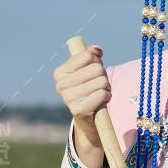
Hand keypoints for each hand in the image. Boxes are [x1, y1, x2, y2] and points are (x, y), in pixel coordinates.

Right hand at [53, 43, 110, 160]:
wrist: (88, 118)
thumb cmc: (89, 89)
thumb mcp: (88, 70)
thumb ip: (92, 56)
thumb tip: (96, 49)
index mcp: (60, 72)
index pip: (87, 55)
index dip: (96, 61)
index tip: (94, 69)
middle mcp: (60, 85)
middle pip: (96, 69)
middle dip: (103, 75)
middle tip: (100, 83)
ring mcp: (68, 98)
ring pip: (101, 82)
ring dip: (106, 87)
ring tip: (101, 92)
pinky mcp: (78, 110)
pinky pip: (101, 94)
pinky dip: (107, 96)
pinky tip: (103, 100)